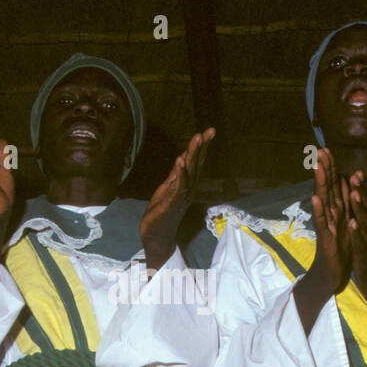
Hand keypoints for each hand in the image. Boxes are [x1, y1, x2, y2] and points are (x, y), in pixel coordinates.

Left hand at [141, 128, 213, 268]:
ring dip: (193, 155)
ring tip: (197, 139)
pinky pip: (179, 186)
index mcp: (187, 184)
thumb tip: (183, 156)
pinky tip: (180, 160)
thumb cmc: (162, 212)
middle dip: (202, 147)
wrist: (156, 236)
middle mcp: (188, 189)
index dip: (203, 146)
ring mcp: (182, 196)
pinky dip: (181, 173)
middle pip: (196, 164)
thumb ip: (177, 173)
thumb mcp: (168, 188)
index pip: (196, 162)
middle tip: (209, 131)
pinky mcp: (172, 203)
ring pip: (190, 172)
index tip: (209, 131)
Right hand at [305, 148, 353, 294]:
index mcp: (338, 209)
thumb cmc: (342, 246)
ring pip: (323, 200)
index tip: (327, 149)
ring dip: (319, 184)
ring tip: (317, 166)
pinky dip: (318, 210)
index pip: (334, 184)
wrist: (332, 271)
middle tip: (320, 150)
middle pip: (327, 187)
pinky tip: (316, 199)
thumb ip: (363, 203)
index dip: (332, 167)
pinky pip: (321, 222)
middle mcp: (330, 213)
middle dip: (324, 169)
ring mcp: (325, 224)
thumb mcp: (354, 223)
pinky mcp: (324, 237)